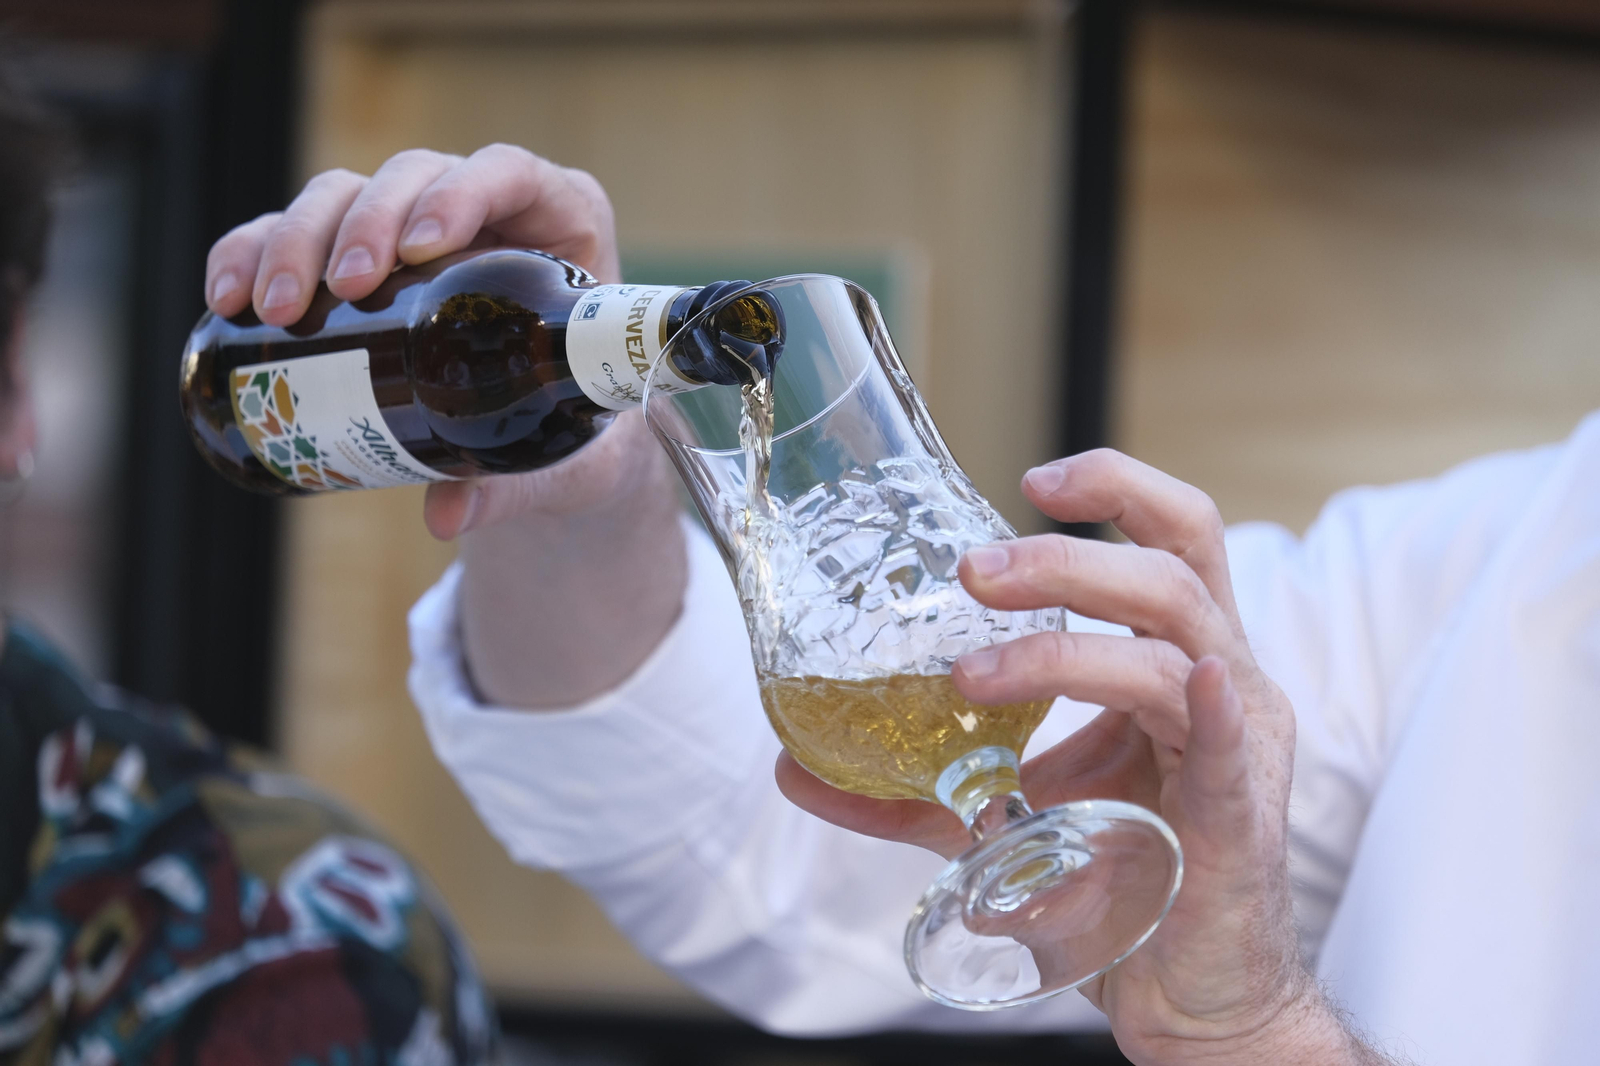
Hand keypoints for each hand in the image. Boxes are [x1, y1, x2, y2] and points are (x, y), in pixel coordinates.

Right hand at [202, 144, 637, 539]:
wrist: (547, 439)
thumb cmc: (576, 429)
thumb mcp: (570, 459)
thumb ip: (517, 483)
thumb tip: (445, 516)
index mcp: (560, 225)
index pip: (509, 173)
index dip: (460, 193)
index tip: (421, 249)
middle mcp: (482, 211)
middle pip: (410, 177)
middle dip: (363, 224)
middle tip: (346, 291)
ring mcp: (410, 228)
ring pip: (341, 193)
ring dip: (295, 239)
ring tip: (275, 311)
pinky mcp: (353, 257)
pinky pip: (289, 233)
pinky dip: (250, 253)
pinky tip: (226, 300)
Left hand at [776, 450, 1386, 1064]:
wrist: (1185, 994)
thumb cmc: (1111, 886)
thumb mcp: (999, 821)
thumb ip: (910, 788)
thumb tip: (795, 764)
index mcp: (1174, 663)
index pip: (1168, 539)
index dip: (1114, 487)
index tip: (1028, 477)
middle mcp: (1219, 681)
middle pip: (1171, 570)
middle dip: (1065, 558)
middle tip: (970, 572)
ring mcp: (1239, 745)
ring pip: (1177, 649)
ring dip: (1070, 642)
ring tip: (975, 668)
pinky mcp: (1240, 817)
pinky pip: (1233, 748)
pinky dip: (1213, 709)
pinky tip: (1199, 684)